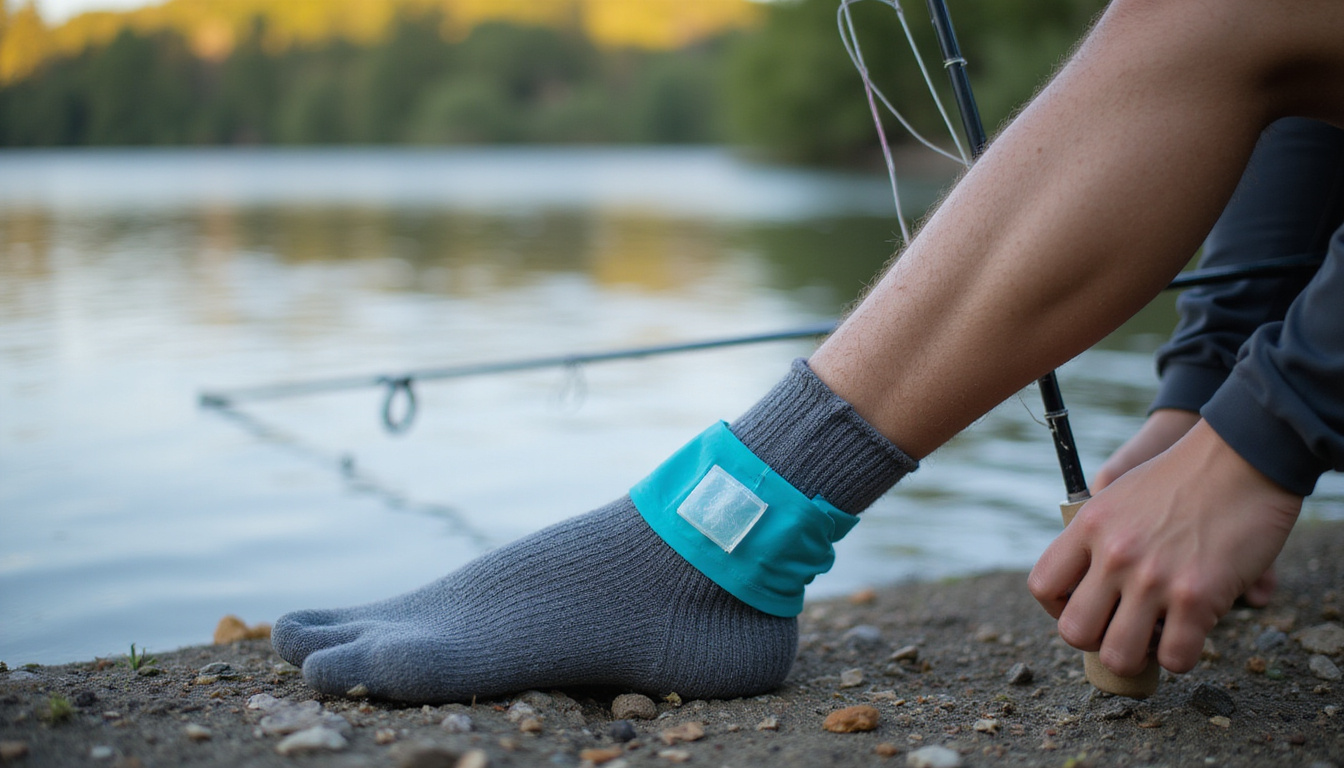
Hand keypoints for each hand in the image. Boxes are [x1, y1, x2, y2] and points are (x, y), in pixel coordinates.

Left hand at [1029, 420, 1301, 674]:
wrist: (1244, 457)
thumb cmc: (1185, 476)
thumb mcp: (1121, 493)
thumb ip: (1098, 534)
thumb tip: (1089, 578)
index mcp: (1088, 525)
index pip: (1043, 586)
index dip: (1058, 609)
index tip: (1085, 608)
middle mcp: (1114, 554)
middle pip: (1074, 632)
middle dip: (1095, 642)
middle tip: (1120, 629)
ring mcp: (1153, 578)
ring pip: (1118, 656)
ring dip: (1135, 659)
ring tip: (1153, 641)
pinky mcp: (1196, 597)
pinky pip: (1175, 658)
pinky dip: (1181, 658)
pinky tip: (1190, 637)